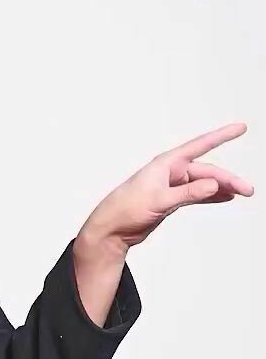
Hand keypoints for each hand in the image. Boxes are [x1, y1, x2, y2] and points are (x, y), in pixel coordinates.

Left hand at [79, 121, 253, 255]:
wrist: (111, 230)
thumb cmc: (125, 210)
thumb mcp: (159, 201)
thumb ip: (188, 193)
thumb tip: (213, 185)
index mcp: (167, 164)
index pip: (201, 145)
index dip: (222, 136)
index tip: (241, 127)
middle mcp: (170, 171)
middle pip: (207, 171)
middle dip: (228, 179)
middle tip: (247, 190)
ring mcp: (171, 185)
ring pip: (204, 184)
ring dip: (222, 188)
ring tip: (241, 193)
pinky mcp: (170, 200)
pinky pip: (196, 195)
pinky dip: (210, 196)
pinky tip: (224, 198)